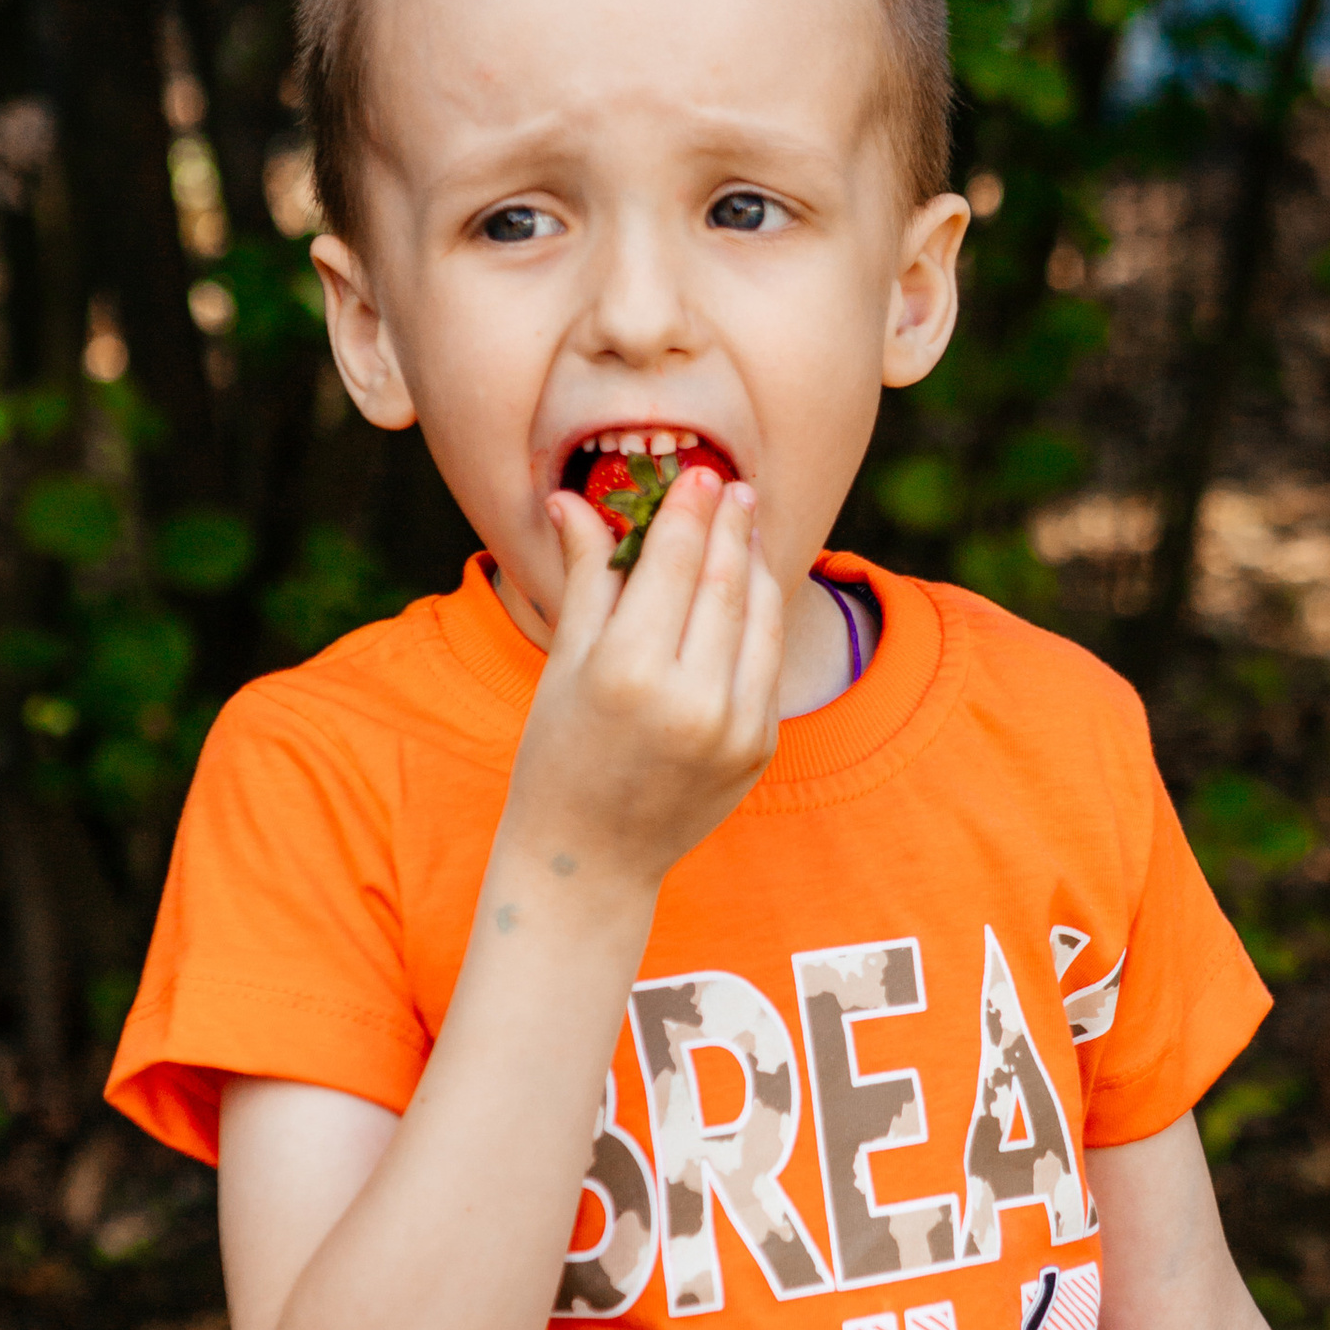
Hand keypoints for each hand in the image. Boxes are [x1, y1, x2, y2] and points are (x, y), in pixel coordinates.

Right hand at [503, 464, 784, 904]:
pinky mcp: (760, 746)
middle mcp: (689, 699)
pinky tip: (752, 585)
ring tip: (747, 524)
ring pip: (759, 617)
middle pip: (723, 583)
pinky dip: (764, 616)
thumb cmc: (560, 753)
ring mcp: (734, 726)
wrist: (592, 856)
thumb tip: (572, 500)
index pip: (673, 564)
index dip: (690, 511)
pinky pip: (769, 661)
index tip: (698, 473)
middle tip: (735, 484)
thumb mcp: (565, 663)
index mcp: (627, 672)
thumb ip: (586, 578)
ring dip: (756, 562)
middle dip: (731, 525)